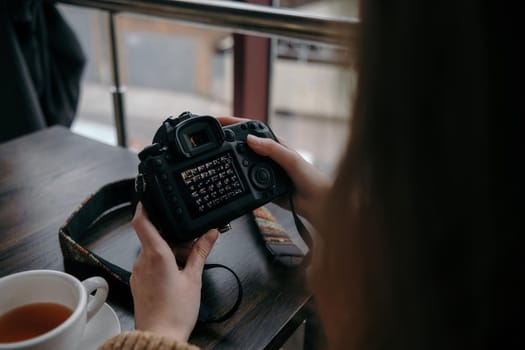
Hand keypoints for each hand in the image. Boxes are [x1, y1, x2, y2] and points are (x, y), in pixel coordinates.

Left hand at [130, 203, 218, 341]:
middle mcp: (142, 261)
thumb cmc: (175, 312)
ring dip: (166, 250)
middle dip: (169, 235)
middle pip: (152, 236)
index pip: (141, 222)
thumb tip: (210, 234)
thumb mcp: (194, 278)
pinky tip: (175, 274)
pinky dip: (160, 262)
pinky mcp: (138, 283)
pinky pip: (148, 264)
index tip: (148, 198)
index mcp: (155, 255)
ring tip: (185, 263)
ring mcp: (137, 272)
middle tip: (188, 242)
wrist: (160, 337)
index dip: (143, 207)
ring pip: (150, 251)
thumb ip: (201, 252)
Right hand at [216, 116, 330, 226]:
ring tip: (214, 155)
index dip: (234, 123)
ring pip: (241, 162)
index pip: (251, 129)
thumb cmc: (310, 178)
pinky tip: (228, 175)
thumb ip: (272, 149)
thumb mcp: (291, 160)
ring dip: (229, 158)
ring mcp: (263, 170)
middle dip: (226, 139)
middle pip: (242, 144)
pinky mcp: (260, 186)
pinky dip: (236, 177)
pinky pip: (245, 180)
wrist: (316, 203)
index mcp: (274, 144)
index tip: (219, 121)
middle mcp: (267, 155)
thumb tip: (250, 139)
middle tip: (211, 138)